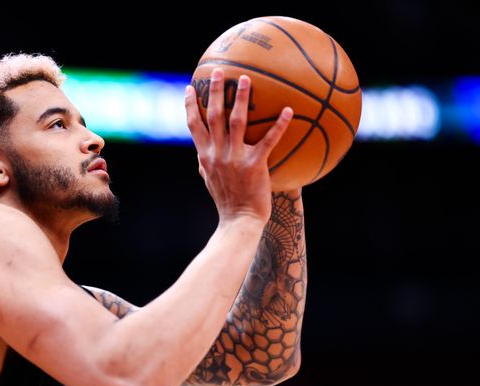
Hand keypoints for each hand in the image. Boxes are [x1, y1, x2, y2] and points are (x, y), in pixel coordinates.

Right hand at [185, 68, 292, 225]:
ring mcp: (235, 158)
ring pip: (236, 121)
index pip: (194, 126)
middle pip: (213, 116)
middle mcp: (217, 153)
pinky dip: (278, 124)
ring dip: (240, 98)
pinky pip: (268, 140)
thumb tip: (200, 152)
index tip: (192, 88)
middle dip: (214, 91)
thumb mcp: (209, 180)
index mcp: (205, 155)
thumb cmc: (226, 202)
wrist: (238, 220)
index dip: (191, 105)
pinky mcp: (255, 165)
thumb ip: (204, 163)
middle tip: (218, 71)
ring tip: (246, 79)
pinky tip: (288, 110)